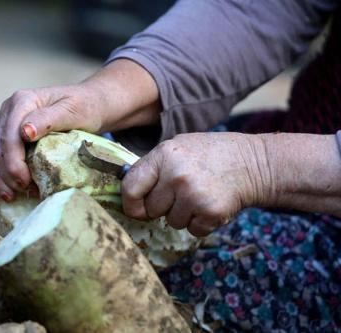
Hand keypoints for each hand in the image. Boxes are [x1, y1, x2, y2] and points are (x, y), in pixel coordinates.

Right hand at [0, 60, 159, 200]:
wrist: (88, 103)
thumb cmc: (84, 107)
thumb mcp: (73, 110)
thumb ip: (49, 119)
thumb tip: (25, 132)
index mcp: (23, 101)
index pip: (8, 136)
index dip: (14, 162)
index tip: (27, 182)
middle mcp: (8, 110)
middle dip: (6, 173)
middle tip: (24, 191)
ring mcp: (3, 121)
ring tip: (9, 195)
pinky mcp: (4, 132)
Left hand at [121, 132, 270, 236]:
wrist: (252, 163)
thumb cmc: (210, 154)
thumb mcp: (178, 148)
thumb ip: (153, 166)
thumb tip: (129, 191)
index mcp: (164, 155)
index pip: (131, 188)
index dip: (131, 203)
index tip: (137, 209)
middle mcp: (176, 175)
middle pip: (151, 209)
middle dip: (163, 206)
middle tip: (182, 192)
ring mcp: (194, 195)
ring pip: (171, 222)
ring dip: (184, 215)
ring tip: (199, 194)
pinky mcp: (210, 212)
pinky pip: (191, 230)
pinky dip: (200, 223)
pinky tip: (210, 204)